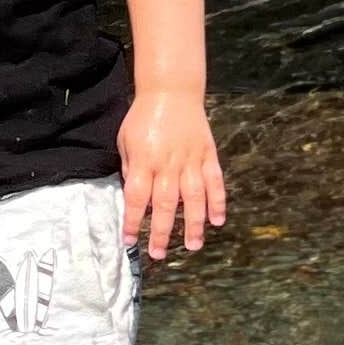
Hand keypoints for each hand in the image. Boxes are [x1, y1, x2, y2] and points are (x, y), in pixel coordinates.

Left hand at [120, 88, 225, 258]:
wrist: (171, 91)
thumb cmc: (143, 117)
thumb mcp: (125, 141)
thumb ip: (130, 169)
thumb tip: (134, 198)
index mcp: (144, 161)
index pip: (137, 198)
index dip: (133, 221)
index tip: (130, 240)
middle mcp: (168, 164)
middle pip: (165, 204)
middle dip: (162, 232)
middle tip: (159, 253)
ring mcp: (191, 160)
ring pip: (194, 198)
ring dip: (194, 224)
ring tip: (193, 246)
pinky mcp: (207, 155)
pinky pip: (214, 182)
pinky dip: (218, 201)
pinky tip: (218, 220)